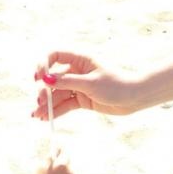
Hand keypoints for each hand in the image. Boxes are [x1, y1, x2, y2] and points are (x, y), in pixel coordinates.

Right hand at [33, 51, 151, 119]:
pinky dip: (56, 110)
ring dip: (47, 104)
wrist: (135, 98)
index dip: (44, 65)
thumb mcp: (90, 83)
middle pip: (54, 78)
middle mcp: (77, 71)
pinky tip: (46, 117)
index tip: (38, 78)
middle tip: (40, 102)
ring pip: (58, 93)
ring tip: (37, 116)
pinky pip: (66, 103)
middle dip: (44, 90)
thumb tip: (45, 79)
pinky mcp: (82, 99)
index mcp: (80, 59)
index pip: (55, 56)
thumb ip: (67, 82)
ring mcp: (79, 85)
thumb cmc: (116, 85)